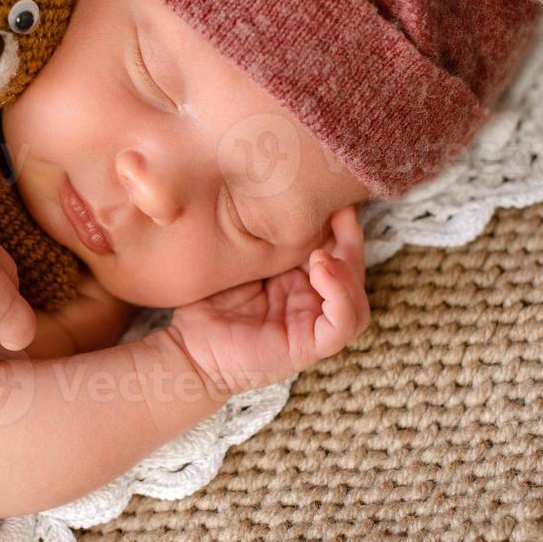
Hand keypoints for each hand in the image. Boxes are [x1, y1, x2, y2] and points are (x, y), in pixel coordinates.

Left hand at [165, 206, 369, 397]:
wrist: (186, 347)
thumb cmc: (204, 303)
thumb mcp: (236, 259)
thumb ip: (260, 235)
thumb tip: (274, 192)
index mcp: (297, 283)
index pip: (336, 254)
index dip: (341, 227)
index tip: (331, 197)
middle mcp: (310, 305)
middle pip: (352, 274)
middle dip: (351, 242)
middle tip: (341, 212)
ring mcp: (311, 328)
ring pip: (356, 302)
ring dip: (349, 271)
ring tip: (323, 250)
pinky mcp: (307, 349)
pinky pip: (342, 326)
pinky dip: (341, 297)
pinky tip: (321, 270)